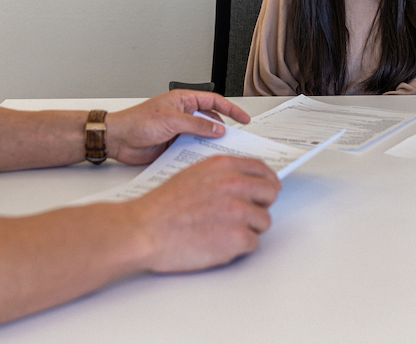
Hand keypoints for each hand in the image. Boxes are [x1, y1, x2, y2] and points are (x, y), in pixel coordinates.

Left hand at [106, 90, 251, 164]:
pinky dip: (198, 155)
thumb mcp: (171, 120)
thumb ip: (196, 125)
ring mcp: (179, 131)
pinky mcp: (173, 146)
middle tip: (236, 141)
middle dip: (223, 130)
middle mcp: (183, 115)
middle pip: (210, 121)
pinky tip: (203, 162)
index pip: (214, 102)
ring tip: (222, 154)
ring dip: (210, 145)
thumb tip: (217, 129)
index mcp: (183, 101)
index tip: (244, 119)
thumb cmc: (136, 122)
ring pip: (202, 137)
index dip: (231, 109)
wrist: (118, 139)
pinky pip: (191, 150)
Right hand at [127, 155, 280, 272]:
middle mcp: (235, 185)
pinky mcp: (238, 237)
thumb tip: (243, 182)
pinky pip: (253, 243)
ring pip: (264, 221)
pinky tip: (218, 244)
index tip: (267, 190)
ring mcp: (239, 211)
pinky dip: (238, 247)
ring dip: (249, 229)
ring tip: (223, 232)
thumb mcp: (194, 175)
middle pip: (270, 194)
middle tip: (246, 215)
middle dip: (260, 205)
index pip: (262, 170)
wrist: (144, 230)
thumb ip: (221, 175)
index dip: (267, 182)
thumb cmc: (162, 207)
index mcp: (224, 167)